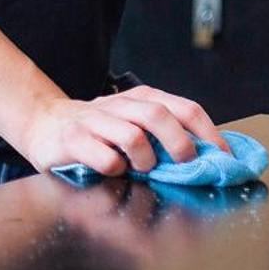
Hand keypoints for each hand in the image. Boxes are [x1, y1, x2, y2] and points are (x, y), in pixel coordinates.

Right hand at [19, 85, 228, 176]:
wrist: (44, 124)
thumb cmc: (97, 130)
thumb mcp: (133, 124)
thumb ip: (164, 135)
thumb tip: (208, 157)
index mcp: (141, 99)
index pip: (185, 109)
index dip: (209, 135)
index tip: (224, 158)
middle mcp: (119, 106)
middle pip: (159, 115)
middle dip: (179, 144)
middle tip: (183, 164)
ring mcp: (94, 121)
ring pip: (133, 135)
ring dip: (145, 159)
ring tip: (140, 168)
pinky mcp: (73, 139)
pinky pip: (104, 157)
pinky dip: (115, 169)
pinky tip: (112, 170)